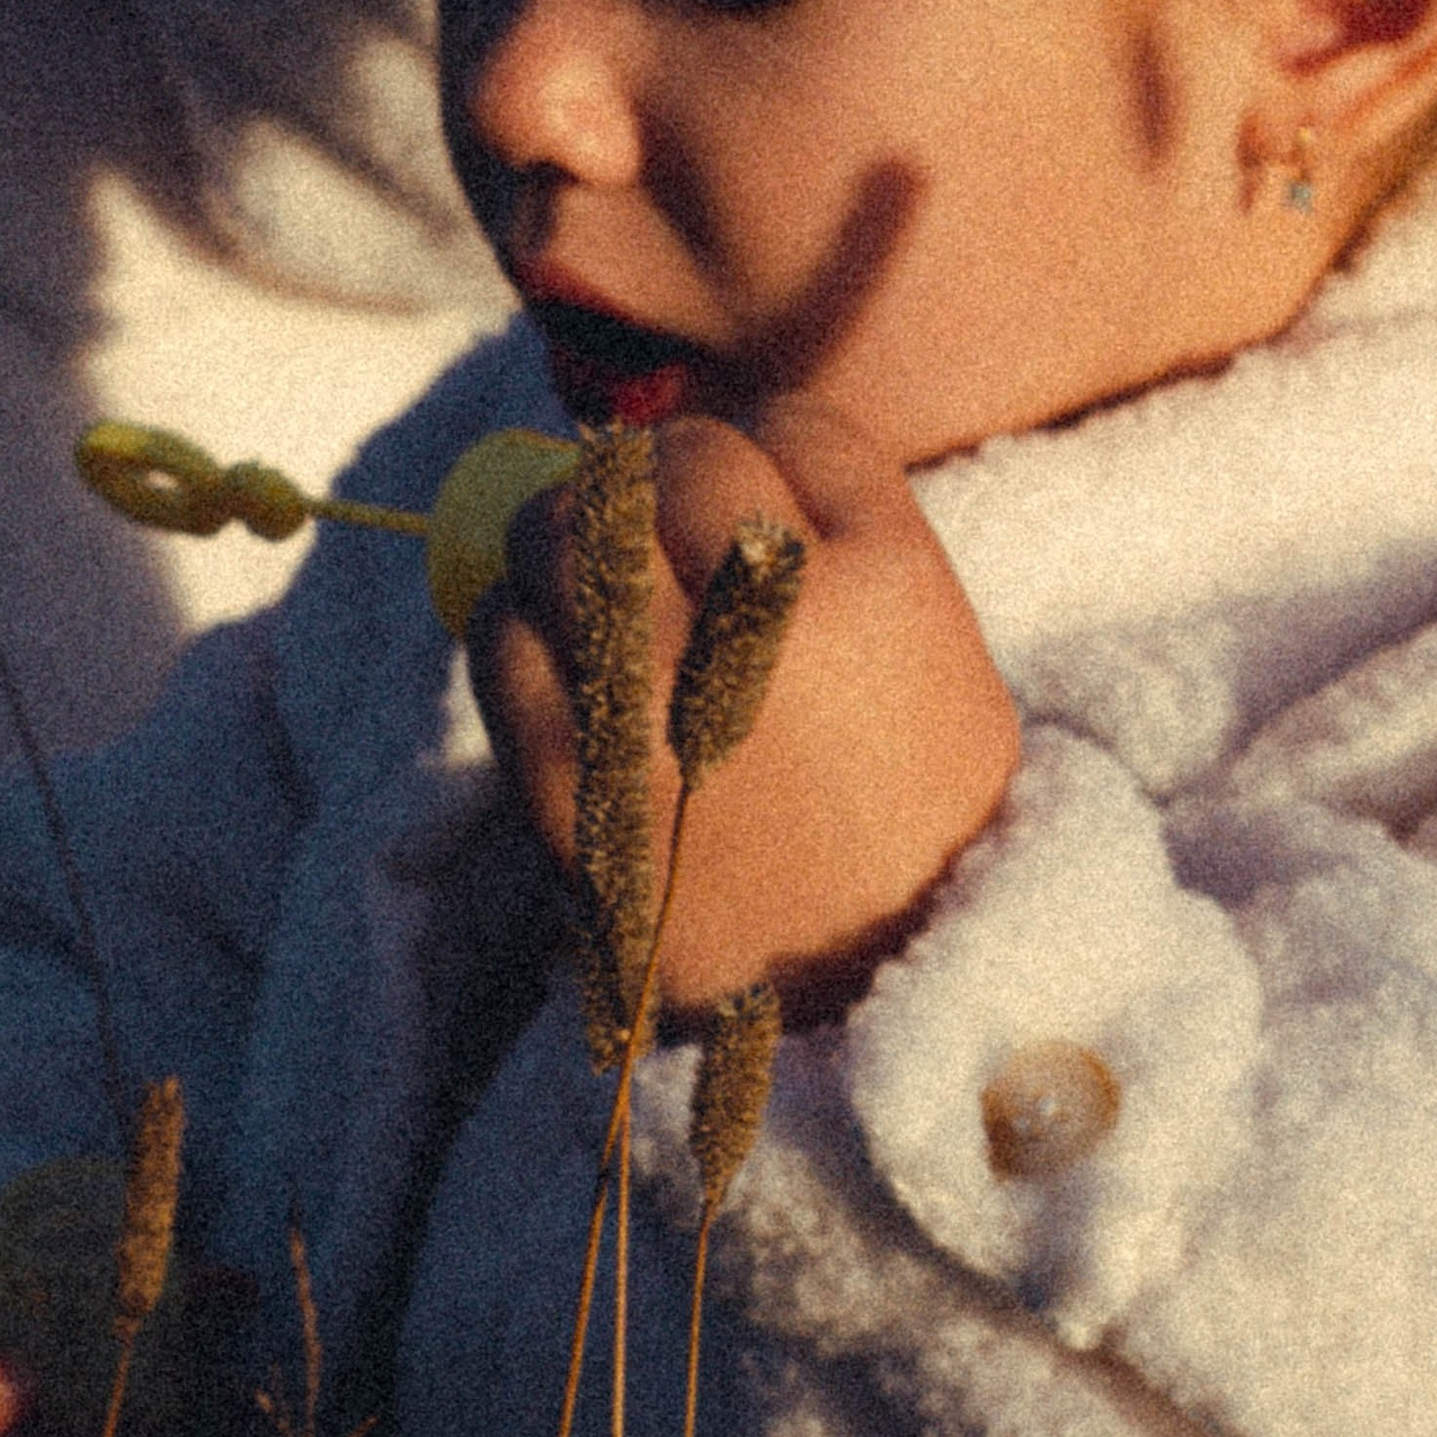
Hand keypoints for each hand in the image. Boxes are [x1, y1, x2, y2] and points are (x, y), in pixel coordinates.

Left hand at [470, 409, 1019, 1026]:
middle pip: (670, 464)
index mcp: (888, 583)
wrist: (879, 1005)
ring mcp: (662, 696)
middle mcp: (774, 619)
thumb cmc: (910, 826)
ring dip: (566, 539)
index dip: (754, 457)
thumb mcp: (935, 662)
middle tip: (650, 535)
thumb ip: (840, 550)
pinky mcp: (573, 775)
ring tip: (593, 589)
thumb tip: (690, 468)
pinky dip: (517, 630)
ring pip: (564, 529)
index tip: (743, 506)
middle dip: (651, 486)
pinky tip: (558, 664)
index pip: (786, 431)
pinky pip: (502, 637)